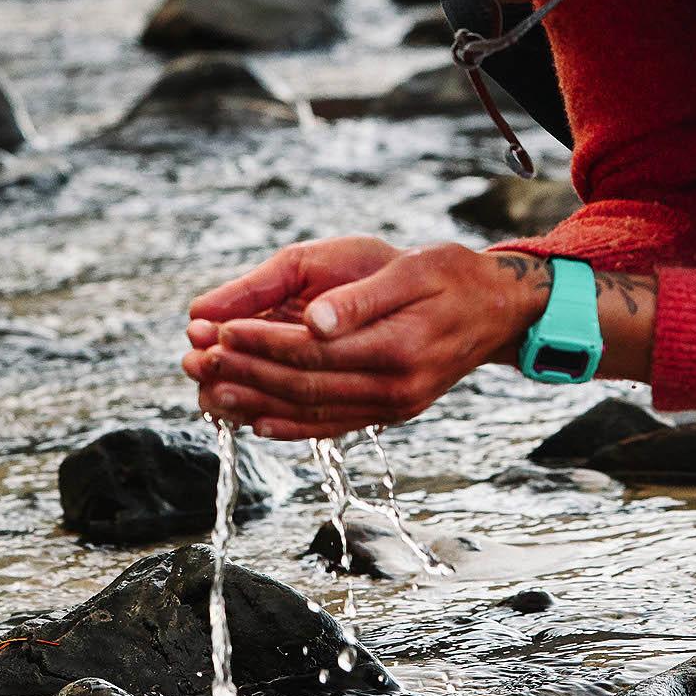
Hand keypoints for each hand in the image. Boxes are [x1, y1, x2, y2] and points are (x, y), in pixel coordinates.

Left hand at [182, 240, 552, 441]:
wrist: (499, 312)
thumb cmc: (454, 276)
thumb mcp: (414, 269)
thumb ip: (363, 297)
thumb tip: (314, 320)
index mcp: (400, 347)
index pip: (314, 352)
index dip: (262, 343)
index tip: (220, 331)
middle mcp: (396, 388)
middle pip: (304, 387)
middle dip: (245, 375)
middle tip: (196, 362)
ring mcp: (394, 406)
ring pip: (311, 412)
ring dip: (255, 403)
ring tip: (208, 391)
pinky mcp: (391, 413)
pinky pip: (332, 425)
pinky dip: (290, 426)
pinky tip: (256, 420)